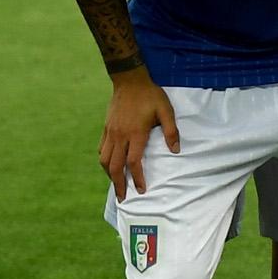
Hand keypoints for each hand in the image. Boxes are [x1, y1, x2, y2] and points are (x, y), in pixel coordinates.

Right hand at [100, 71, 179, 197]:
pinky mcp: (106, 128)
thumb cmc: (150, 96)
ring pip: (104, 159)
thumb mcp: (166, 110)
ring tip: (116, 184)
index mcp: (136, 133)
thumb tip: (176, 151)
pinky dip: (104, 161)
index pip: (134, 162)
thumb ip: (171, 131)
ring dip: (109, 175)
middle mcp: (120, 136)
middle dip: (119, 184)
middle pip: (115, 166)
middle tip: (122, 198)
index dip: (138, 178)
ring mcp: (111, 132)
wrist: (129, 80)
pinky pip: (101, 149)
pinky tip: (109, 166)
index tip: (142, 190)